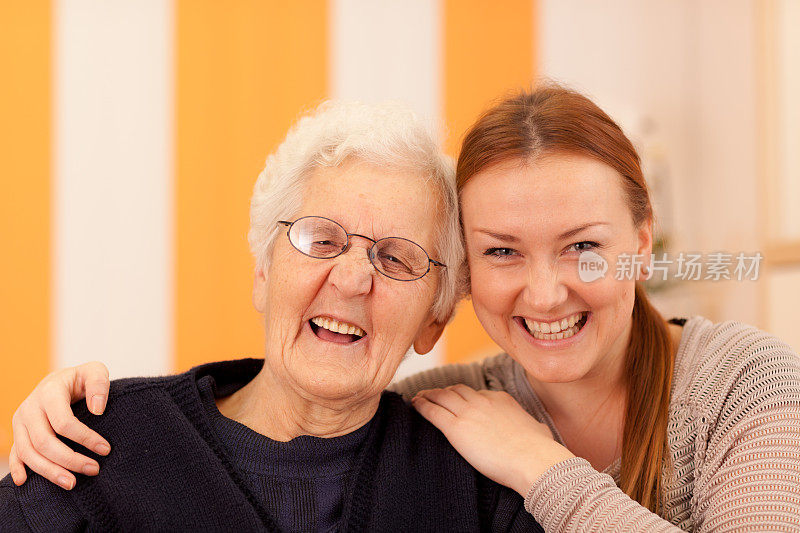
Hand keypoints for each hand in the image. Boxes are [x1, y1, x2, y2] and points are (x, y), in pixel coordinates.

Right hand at [9, 361, 111, 488]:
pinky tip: (24, 482)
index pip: (64, 422)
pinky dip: (17, 468)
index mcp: (48, 392)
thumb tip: (97, 409)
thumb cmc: (81, 378)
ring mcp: (21, 422)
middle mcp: (30, 408)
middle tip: (94, 469)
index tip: (105, 449)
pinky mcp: (18, 432)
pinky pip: (15, 453)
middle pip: (44, 442)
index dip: (85, 438)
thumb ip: (99, 384)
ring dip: (49, 471)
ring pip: (28, 452)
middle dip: (70, 460)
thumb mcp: (95, 371)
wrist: (59, 380)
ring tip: (72, 483)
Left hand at [412, 385, 573, 495]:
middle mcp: (482, 401)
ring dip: (428, 395)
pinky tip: (414, 404)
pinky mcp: (455, 428)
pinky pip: (433, 411)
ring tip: (419, 397)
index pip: (477, 393)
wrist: (531, 458)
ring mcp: (468, 412)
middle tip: (434, 395)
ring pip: (441, 396)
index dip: (465, 396)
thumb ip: (531, 427)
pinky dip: (422, 406)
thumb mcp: (538, 430)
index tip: (458, 399)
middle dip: (444, 391)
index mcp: (501, 399)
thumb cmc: (539, 450)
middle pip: (456, 390)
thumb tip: (538, 431)